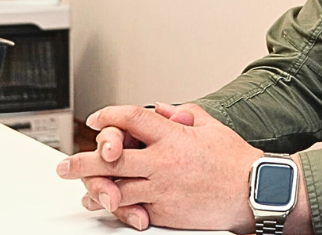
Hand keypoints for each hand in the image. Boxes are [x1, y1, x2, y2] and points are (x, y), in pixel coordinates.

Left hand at [57, 103, 263, 232]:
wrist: (253, 190)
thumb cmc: (235, 159)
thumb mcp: (211, 126)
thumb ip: (184, 114)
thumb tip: (164, 110)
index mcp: (175, 137)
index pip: (133, 118)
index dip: (110, 116)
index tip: (98, 118)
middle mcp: (164, 162)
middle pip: (112, 158)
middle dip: (83, 160)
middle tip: (66, 164)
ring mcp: (162, 189)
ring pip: (116, 188)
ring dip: (94, 188)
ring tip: (82, 189)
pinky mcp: (164, 212)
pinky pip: (133, 209)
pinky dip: (119, 207)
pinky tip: (109, 205)